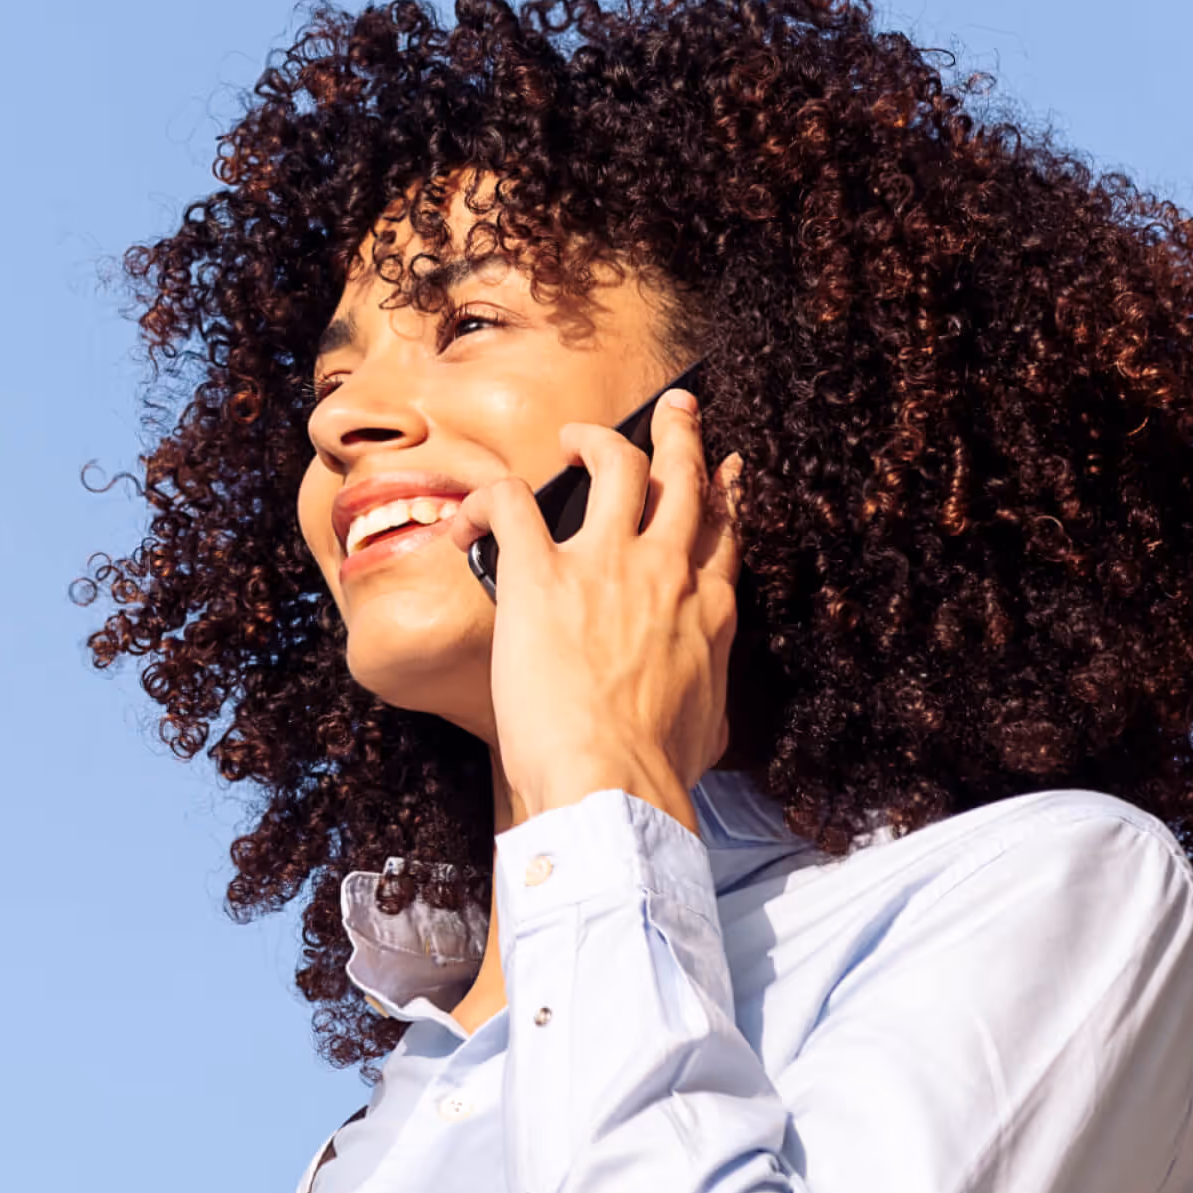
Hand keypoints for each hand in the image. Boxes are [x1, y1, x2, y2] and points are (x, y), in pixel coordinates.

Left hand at [456, 388, 743, 835]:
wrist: (612, 780)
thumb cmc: (655, 771)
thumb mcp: (708, 727)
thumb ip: (704, 693)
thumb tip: (701, 705)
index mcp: (708, 611)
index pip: (721, 533)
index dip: (722, 497)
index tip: (721, 476)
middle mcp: (666, 572)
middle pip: (681, 478)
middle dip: (679, 437)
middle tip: (676, 412)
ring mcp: (606, 563)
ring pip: (616, 463)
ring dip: (597, 440)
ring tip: (576, 438)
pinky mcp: (541, 572)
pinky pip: (510, 503)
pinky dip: (486, 500)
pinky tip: (471, 518)